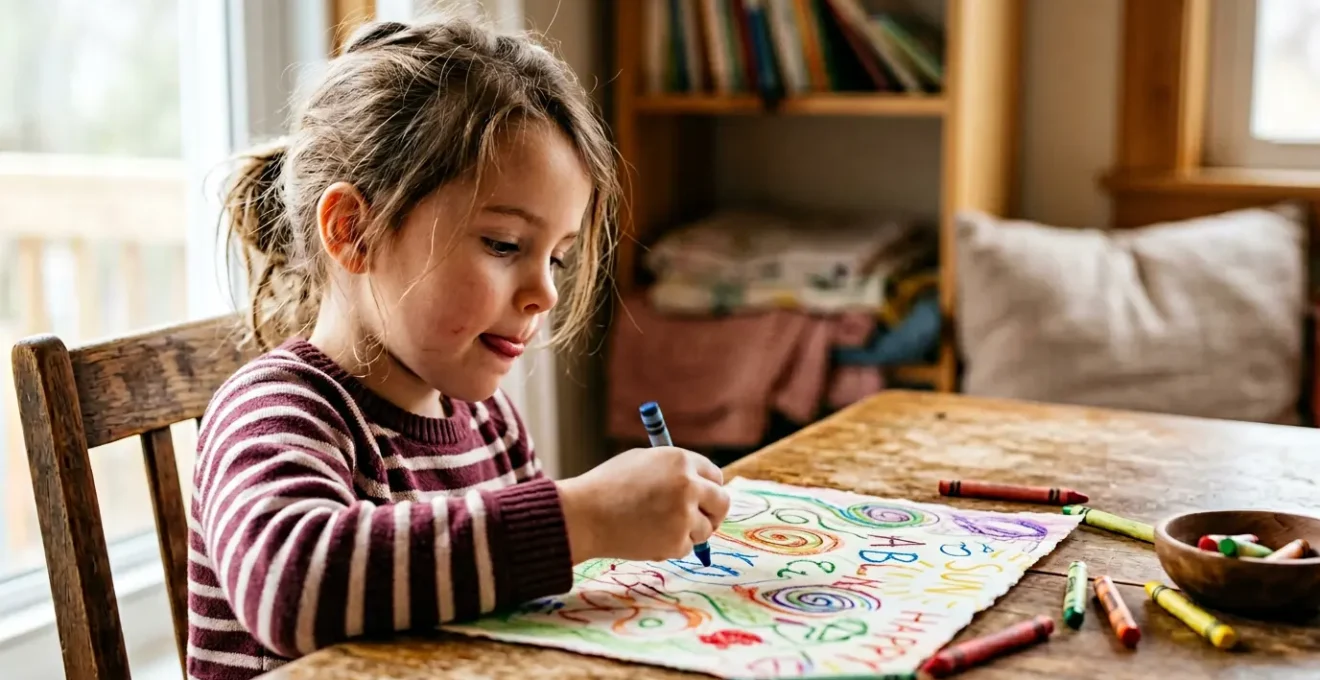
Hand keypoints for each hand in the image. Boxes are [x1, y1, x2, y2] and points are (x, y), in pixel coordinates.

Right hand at [557, 446, 730, 562]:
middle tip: (701, 519)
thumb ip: (673, 471)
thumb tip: (699, 485)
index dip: (710, 487)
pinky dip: (672, 546)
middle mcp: (688, 485)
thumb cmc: (607, 486)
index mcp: (680, 460)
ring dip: (689, 531)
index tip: (705, 497)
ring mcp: (684, 515)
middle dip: (713, 512)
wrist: (584, 514)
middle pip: (722, 502)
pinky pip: (686, 547)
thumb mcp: (643, 462)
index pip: (714, 474)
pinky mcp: (676, 541)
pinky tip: (647, 537)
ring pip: (706, 529)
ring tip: (658, 527)